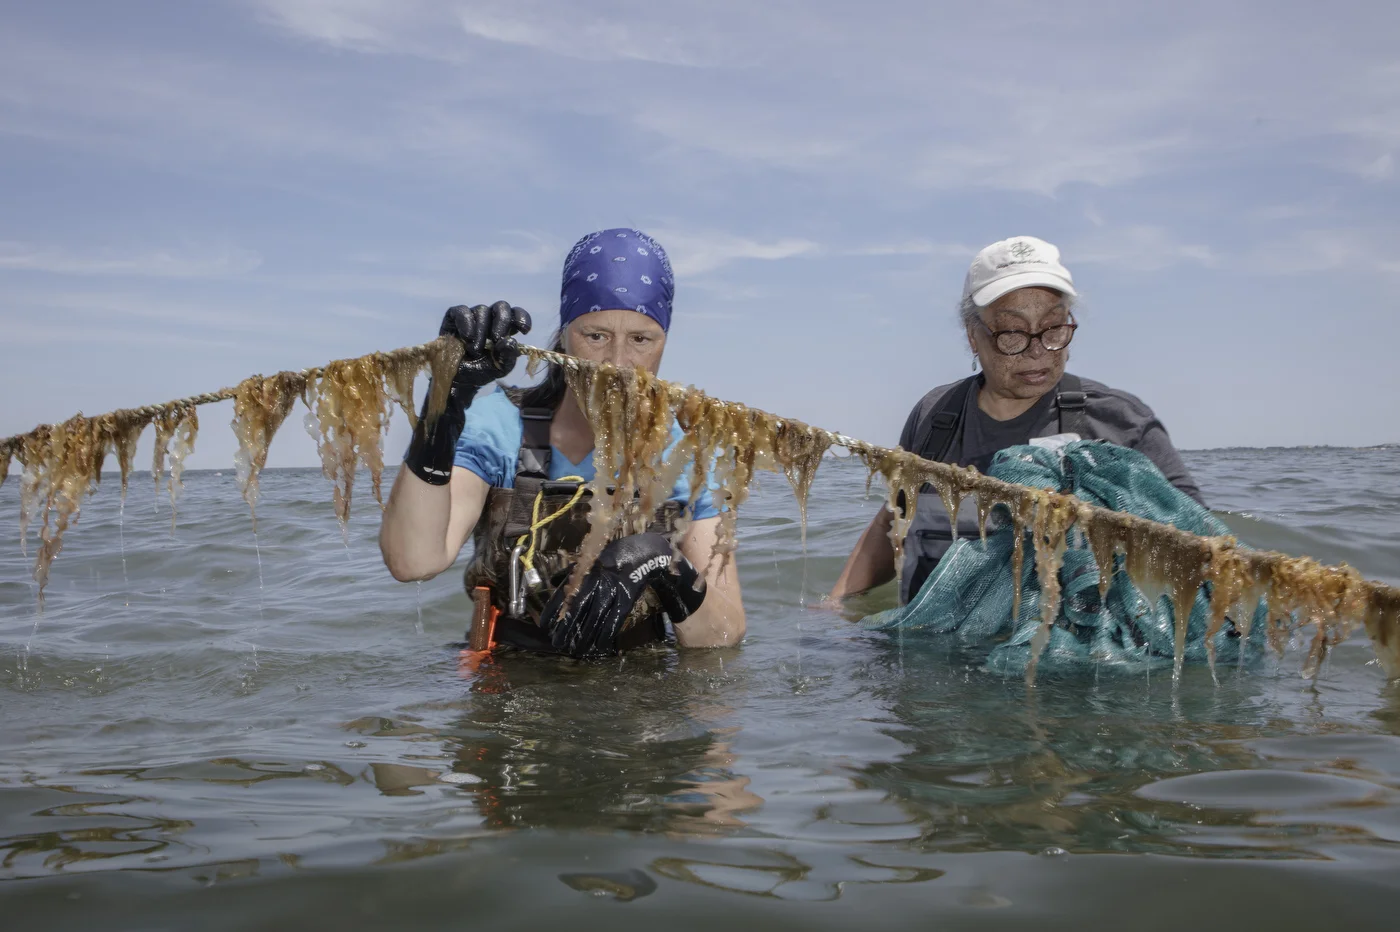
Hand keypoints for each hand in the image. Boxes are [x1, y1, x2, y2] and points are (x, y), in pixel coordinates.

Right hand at [403, 301, 530, 485]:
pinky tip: (467, 338)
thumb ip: (509, 355)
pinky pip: (461, 311)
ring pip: (481, 310)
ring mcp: (471, 318)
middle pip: (500, 307)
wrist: (457, 384)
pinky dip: (466, 322)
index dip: (521, 316)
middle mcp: (489, 320)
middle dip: (501, 322)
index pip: (515, 314)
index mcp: (503, 329)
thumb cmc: (480, 374)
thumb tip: (510, 340)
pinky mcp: (452, 319)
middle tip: (497, 340)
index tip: (524, 330)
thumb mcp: (501, 368)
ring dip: (480, 331)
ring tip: (475, 351)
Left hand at [541, 532, 707, 657]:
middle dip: (566, 629)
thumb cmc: (614, 557)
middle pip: (577, 610)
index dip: (553, 611)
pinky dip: (606, 635)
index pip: (564, 595)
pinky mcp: (626, 600)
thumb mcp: (591, 561)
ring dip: (583, 636)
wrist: (642, 554)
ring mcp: (612, 592)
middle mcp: (596, 583)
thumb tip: (554, 582)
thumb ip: (572, 572)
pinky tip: (599, 646)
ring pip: (594, 618)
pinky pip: (614, 621)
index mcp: (584, 573)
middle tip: (557, 643)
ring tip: (574, 649)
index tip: (545, 625)